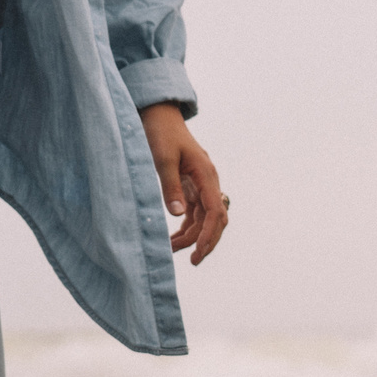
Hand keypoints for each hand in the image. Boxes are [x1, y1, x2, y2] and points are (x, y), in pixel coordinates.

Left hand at [140, 104, 229, 262]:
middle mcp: (208, 182)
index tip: (196, 252)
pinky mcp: (192, 185)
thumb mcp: (163, 158)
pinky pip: (195, 212)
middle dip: (206, 241)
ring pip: (205, 218)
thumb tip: (177, 215)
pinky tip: (175, 237)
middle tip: (192, 261)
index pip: (215, 212)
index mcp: (206, 175)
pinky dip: (187, 226)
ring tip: (173, 249)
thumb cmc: (160, 133)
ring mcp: (202, 184)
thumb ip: (170, 187)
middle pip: (216, 219)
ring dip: (193, 235)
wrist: (159, 115)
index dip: (208, 235)